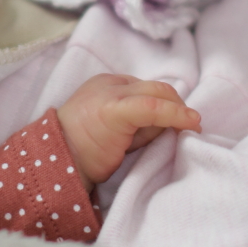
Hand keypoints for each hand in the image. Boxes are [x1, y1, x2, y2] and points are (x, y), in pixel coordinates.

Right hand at [56, 74, 200, 189]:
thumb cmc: (84, 153)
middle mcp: (111, 83)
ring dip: (180, 112)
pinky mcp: (115, 109)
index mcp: (108, 85)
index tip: (179, 126)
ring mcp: (111, 94)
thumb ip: (139, 123)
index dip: (168, 106)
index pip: (148, 89)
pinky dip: (177, 114)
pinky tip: (190, 123)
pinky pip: (154, 107)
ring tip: (189, 131)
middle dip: (178, 108)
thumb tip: (171, 125)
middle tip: (191, 128)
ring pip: (159, 94)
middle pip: (158, 88)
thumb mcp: (116, 132)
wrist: (57, 163)